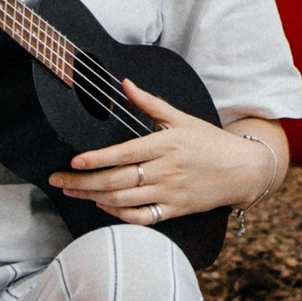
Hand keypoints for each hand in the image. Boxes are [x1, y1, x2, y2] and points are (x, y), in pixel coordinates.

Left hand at [52, 90, 289, 225]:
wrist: (242, 169)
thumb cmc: (210, 141)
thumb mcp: (182, 118)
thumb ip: (150, 104)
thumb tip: (124, 83)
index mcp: (166, 144)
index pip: (124, 153)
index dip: (97, 159)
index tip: (74, 161)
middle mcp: (166, 170)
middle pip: (116, 180)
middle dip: (82, 181)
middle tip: (59, 179)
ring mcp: (170, 193)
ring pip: (123, 199)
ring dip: (92, 197)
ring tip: (72, 191)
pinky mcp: (175, 210)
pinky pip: (141, 217)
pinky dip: (118, 214)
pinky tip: (103, 206)